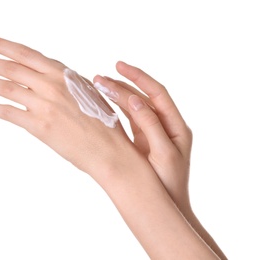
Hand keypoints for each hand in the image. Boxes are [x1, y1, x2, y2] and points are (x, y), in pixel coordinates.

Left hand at [0, 36, 132, 174]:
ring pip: (7, 88)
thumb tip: (48, 75)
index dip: (2, 46)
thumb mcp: (87, 91)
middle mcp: (51, 85)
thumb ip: (65, 81)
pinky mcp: (39, 126)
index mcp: (63, 74)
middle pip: (12, 68)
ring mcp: (44, 105)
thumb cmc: (102, 122)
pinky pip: (9, 113)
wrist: (108, 149)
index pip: (26, 54)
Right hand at [93, 61, 192, 211]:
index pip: (157, 93)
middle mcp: (165, 125)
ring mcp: (153, 133)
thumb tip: (134, 98)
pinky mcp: (141, 142)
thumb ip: (150, 124)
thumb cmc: (168, 184)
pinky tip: (103, 104)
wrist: (167, 206)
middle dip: (123, 85)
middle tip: (99, 77)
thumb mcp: (163, 153)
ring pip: (133, 108)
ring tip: (98, 85)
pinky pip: (128, 121)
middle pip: (142, 98)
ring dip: (117, 96)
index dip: (139, 78)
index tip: (119, 67)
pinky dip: (116, 111)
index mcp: (176, 126)